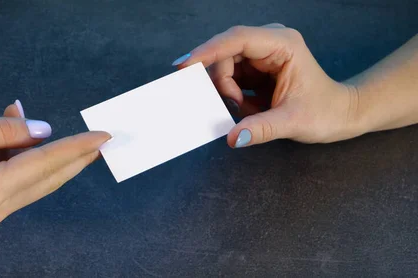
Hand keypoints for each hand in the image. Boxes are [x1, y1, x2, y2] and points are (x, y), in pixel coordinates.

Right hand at [0, 101, 109, 235]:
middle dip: (74, 159)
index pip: (46, 163)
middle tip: (99, 142)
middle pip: (47, 180)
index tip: (104, 137)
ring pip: (29, 184)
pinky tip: (11, 142)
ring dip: (38, 155)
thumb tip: (44, 131)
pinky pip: (11, 189)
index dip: (77, 147)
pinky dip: (17, 165)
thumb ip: (4, 130)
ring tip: (30, 123)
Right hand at [172, 23, 361, 147]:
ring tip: (248, 108)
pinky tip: (247, 106)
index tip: (185, 65)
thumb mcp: (293, 122)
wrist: (341, 114)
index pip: (237, 39)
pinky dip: (232, 94)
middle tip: (232, 105)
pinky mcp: (257, 66)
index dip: (208, 51)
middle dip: (220, 81)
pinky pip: (230, 76)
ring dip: (228, 90)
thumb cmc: (325, 112)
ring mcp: (262, 53)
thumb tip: (233, 137)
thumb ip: (262, 129)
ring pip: (225, 65)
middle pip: (226, 53)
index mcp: (283, 44)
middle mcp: (270, 42)